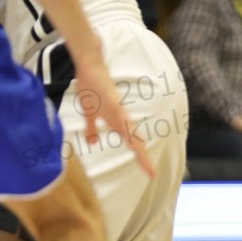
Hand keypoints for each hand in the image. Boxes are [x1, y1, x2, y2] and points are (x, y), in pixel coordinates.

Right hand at [73, 57, 154, 175]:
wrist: (89, 66)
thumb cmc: (91, 88)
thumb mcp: (90, 114)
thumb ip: (92, 129)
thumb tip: (93, 142)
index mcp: (117, 122)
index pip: (131, 144)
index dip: (140, 158)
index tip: (148, 173)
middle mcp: (122, 117)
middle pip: (135, 141)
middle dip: (142, 158)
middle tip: (151, 174)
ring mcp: (118, 108)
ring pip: (130, 130)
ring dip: (137, 146)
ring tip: (144, 161)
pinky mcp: (113, 99)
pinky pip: (120, 114)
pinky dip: (124, 124)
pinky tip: (129, 134)